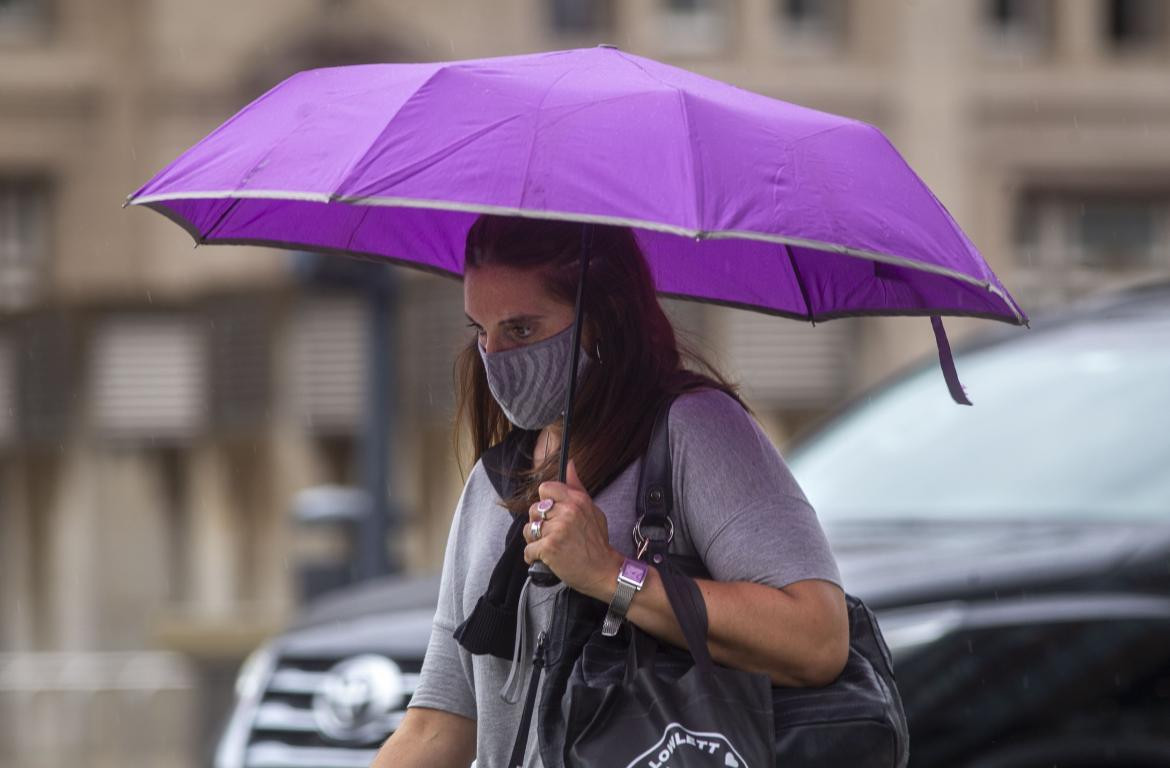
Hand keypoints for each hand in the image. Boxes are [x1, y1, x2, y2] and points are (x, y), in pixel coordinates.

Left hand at [523, 459, 622, 599]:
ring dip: (535, 540)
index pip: (545, 488)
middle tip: (553, 535)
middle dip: (540, 523)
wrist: (604, 571)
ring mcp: (557, 529)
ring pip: (528, 529)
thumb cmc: (597, 542)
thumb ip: (577, 487)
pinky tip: (546, 559)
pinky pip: (528, 549)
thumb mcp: (592, 510)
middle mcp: (567, 511)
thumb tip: (569, 463)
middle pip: (534, 509)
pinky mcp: (549, 548)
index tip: (552, 514)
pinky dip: (533, 557)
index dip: (545, 501)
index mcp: (577, 500)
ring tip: (549, 547)